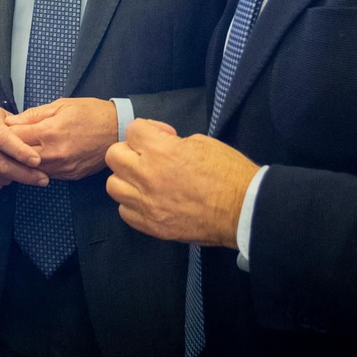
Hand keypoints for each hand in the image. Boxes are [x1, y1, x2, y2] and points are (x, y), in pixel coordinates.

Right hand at [0, 106, 48, 191]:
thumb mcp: (5, 116)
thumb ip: (21, 127)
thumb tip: (40, 141)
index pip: (3, 139)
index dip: (20, 152)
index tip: (37, 161)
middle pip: (0, 163)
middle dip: (24, 174)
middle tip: (43, 179)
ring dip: (14, 179)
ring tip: (26, 175)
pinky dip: (1, 183)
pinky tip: (8, 177)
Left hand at [5, 98, 118, 180]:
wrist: (118, 129)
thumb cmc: (91, 112)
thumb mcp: (61, 105)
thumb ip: (33, 115)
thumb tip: (11, 122)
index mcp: (49, 132)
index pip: (14, 138)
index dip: (4, 134)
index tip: (0, 130)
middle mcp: (54, 153)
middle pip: (19, 158)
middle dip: (9, 151)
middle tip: (4, 144)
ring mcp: (63, 168)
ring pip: (31, 170)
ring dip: (23, 162)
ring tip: (19, 152)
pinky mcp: (71, 176)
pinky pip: (47, 174)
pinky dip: (39, 167)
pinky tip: (38, 159)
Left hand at [104, 119, 259, 246]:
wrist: (243, 209)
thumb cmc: (228, 173)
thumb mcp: (201, 142)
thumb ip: (173, 143)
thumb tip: (163, 147)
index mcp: (161, 151)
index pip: (132, 130)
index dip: (148, 130)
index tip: (164, 137)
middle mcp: (147, 176)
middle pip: (113, 156)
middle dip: (130, 151)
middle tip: (149, 156)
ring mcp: (147, 204)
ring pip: (113, 186)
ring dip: (127, 179)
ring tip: (145, 180)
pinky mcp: (152, 226)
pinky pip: (125, 212)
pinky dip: (133, 204)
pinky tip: (150, 200)